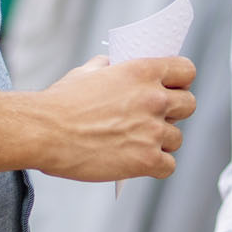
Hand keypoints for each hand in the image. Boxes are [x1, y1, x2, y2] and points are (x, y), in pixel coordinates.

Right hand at [27, 54, 196, 181]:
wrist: (43, 132)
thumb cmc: (60, 103)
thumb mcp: (88, 72)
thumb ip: (111, 67)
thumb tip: (117, 66)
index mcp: (143, 71)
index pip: (186, 70)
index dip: (180, 81)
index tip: (172, 89)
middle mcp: (154, 98)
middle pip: (189, 104)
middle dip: (174, 112)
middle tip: (155, 119)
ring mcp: (152, 130)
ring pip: (178, 138)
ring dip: (162, 141)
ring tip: (138, 143)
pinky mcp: (146, 160)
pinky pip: (169, 165)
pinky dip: (156, 166)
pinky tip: (138, 162)